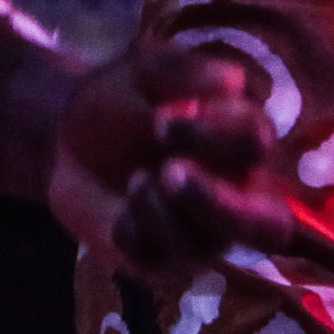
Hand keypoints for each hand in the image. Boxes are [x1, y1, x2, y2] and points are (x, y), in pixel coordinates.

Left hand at [51, 42, 295, 286]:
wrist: (65, 141)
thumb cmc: (122, 99)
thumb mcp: (144, 71)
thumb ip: (186, 71)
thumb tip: (231, 82)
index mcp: (241, 141)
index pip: (255, 146)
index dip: (214, 136)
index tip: (161, 118)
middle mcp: (236, 194)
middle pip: (267, 225)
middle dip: (217, 202)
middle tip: (167, 173)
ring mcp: (203, 234)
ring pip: (207, 248)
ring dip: (163, 213)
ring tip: (134, 181)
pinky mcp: (163, 261)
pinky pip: (158, 263)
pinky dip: (133, 234)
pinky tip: (120, 212)